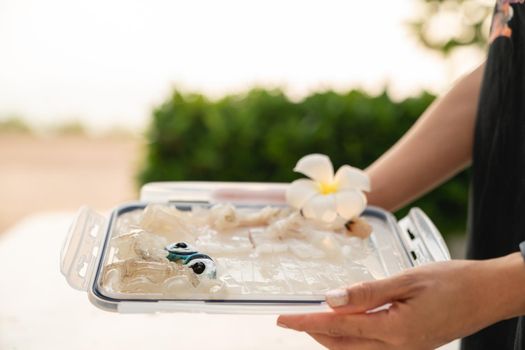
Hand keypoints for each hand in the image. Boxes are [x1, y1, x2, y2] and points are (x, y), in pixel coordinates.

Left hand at [277, 254, 524, 349]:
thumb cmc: (453, 282)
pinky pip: (371, 348)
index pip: (338, 327)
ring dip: (330, 337)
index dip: (307, 322)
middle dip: (313, 332)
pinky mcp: (411, 347)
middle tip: (291, 319)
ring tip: (311, 320)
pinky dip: (351, 338)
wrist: (489, 294)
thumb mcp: (406, 280)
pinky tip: (346, 324)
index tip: (284, 318)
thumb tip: (331, 299)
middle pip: (342, 345)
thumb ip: (367, 292)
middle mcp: (398, 348)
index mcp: (395, 331)